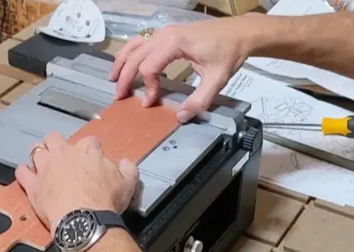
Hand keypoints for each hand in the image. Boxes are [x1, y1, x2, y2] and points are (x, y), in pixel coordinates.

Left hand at [15, 132, 138, 232]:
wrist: (84, 219)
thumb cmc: (105, 202)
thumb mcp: (127, 184)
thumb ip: (129, 170)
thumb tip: (126, 163)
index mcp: (88, 150)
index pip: (89, 141)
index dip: (90, 149)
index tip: (91, 158)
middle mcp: (64, 153)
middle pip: (54, 137)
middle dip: (57, 144)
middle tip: (61, 156)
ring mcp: (45, 167)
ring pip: (36, 149)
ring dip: (39, 154)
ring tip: (43, 163)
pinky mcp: (33, 184)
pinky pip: (22, 172)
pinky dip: (24, 173)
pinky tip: (27, 176)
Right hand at [109, 14, 259, 121]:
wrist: (240, 32)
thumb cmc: (229, 52)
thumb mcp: (217, 79)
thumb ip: (199, 100)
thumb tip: (180, 117)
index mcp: (175, 42)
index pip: (149, 67)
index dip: (147, 87)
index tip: (150, 102)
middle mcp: (164, 34)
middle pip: (136, 56)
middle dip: (125, 77)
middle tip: (119, 97)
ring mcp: (163, 31)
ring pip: (134, 45)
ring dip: (122, 62)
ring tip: (112, 78)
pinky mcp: (166, 33)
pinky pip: (141, 41)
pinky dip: (130, 52)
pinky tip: (125, 63)